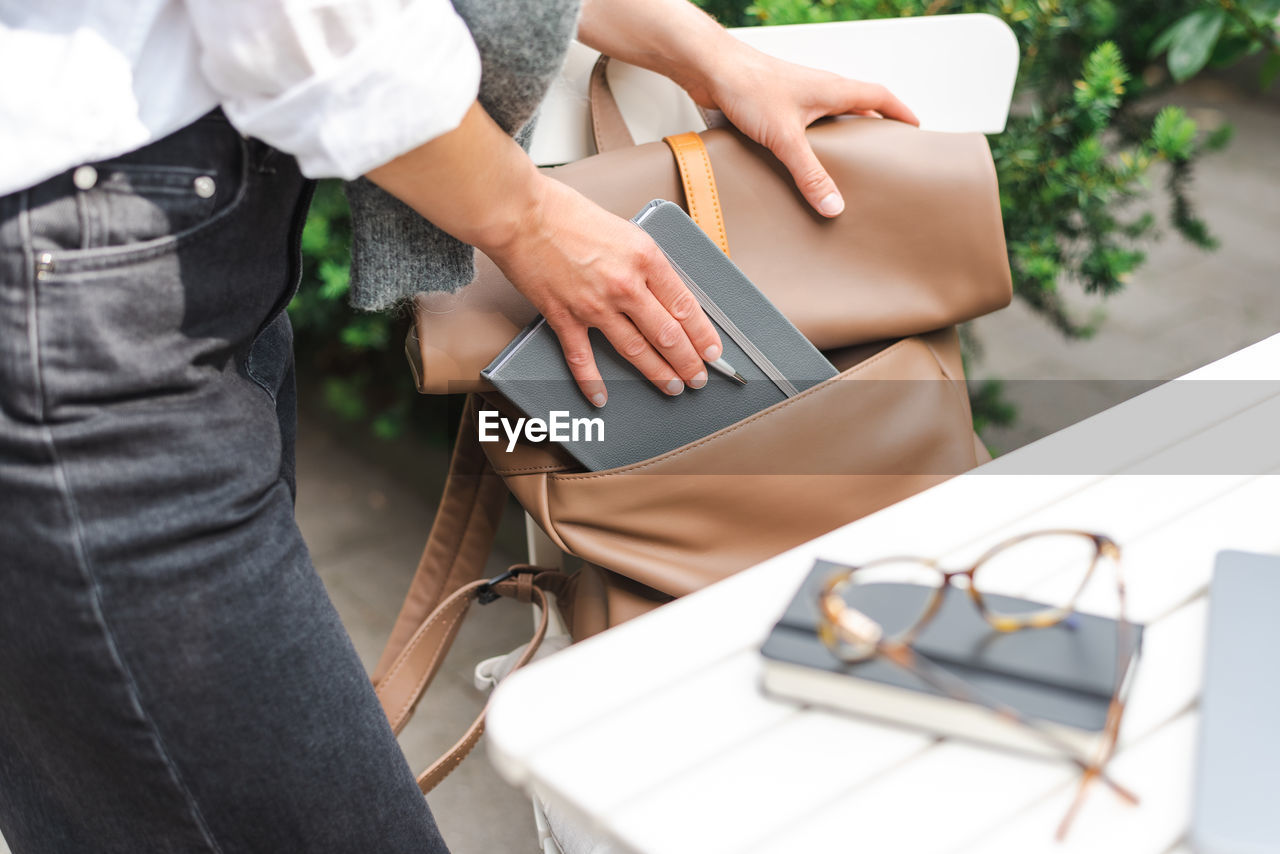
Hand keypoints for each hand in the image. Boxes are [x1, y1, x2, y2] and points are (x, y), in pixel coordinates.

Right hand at [483, 176, 723, 406]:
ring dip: (658, 373)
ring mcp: (594, 305)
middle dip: (688, 362)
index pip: (685, 306)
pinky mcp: (565, 317)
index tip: (712, 351)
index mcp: (646, 258)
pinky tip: (602, 396)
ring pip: (636, 351)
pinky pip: (583, 359)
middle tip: (698, 378)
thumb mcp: (626, 230)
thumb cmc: (568, 213)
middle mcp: (625, 285)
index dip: (703, 335)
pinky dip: (593, 382)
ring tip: (672, 386)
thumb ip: (645, 263)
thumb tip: (664, 292)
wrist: (521, 213)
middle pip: (668, 335)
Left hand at [677, 38, 919, 216]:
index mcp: (833, 89)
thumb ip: (810, 173)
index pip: (880, 98)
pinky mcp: (774, 105)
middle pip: (858, 108)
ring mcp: (796, 96)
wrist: (709, 67)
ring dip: (840, 136)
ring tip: (846, 164)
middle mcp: (818, 89)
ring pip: (829, 116)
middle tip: (883, 153)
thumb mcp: (785, 137)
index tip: (915, 129)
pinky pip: (803, 124)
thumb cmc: (748, 85)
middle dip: (873, 129)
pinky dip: (811, 141)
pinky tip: (800, 161)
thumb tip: (834, 205)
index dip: (900, 113)